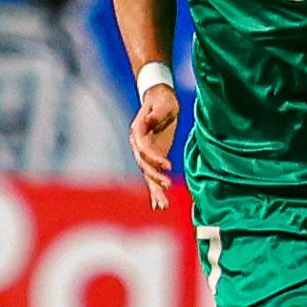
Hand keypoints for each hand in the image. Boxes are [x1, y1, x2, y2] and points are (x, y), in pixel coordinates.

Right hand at [129, 83, 178, 209]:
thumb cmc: (162, 101)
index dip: (155, 158)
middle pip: (144, 165)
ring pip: (148, 175)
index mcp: (138, 132)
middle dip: (155, 178)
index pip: (144, 149)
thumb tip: (148, 120)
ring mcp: (144, 154)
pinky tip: (159, 205)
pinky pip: (152, 177)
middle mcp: (137, 145)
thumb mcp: (162, 103)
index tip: (168, 166)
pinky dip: (155, 191)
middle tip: (167, 187)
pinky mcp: (153, 159)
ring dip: (155, 190)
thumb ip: (156, 113)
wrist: (160, 100)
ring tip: (163, 206)